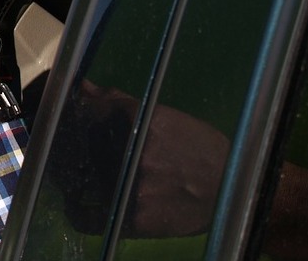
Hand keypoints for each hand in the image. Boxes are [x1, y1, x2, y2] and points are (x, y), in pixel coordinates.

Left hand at [55, 81, 229, 237]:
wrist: (231, 191)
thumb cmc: (201, 149)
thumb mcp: (167, 117)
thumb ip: (120, 103)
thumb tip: (84, 87)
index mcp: (148, 123)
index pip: (98, 113)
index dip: (86, 115)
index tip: (79, 118)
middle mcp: (139, 155)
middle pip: (91, 146)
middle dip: (86, 146)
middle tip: (86, 149)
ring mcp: (137, 188)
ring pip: (91, 178)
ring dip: (86, 175)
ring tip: (89, 174)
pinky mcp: (137, 219)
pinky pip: (91, 218)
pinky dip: (78, 212)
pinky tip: (76, 204)